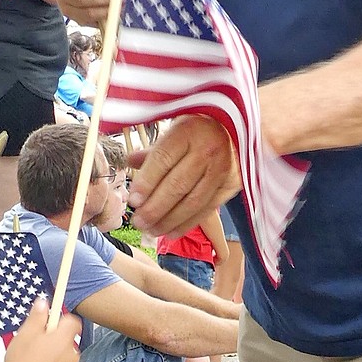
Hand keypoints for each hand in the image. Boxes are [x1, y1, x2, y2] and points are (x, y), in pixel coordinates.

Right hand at [6, 298, 80, 361]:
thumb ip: (37, 317)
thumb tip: (43, 302)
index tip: (49, 323)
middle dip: (55, 342)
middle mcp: (72, 354)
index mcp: (63, 338)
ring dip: (54, 360)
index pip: (73, 321)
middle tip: (36, 346)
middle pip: (67, 342)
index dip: (62, 320)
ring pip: (64, 360)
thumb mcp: (25, 335)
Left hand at [128, 118, 240, 236]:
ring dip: (169, 220)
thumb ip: (153, 151)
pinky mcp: (231, 184)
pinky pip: (206, 209)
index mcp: (188, 131)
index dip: (146, 183)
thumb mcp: (173, 131)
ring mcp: (222, 168)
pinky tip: (171, 232)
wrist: (232, 130)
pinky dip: (187, 224)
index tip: (133, 201)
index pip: (163, 160)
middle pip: (177, 185)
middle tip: (138, 222)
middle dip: (155, 208)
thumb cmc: (196, 131)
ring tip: (151, 230)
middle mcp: (208, 149)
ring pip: (192, 201)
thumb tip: (129, 162)